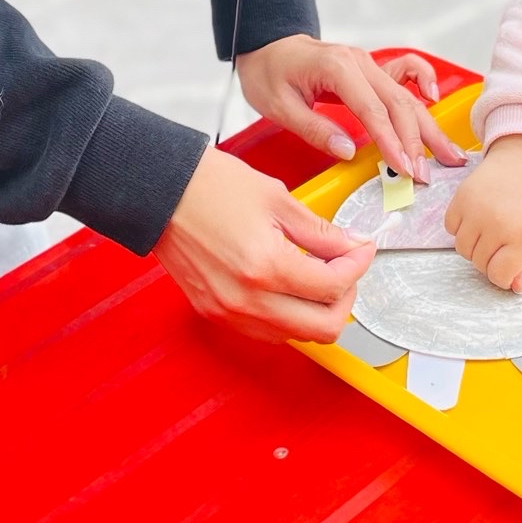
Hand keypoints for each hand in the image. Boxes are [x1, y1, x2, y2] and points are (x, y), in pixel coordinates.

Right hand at [155, 144, 377, 342]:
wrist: (160, 192)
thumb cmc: (208, 186)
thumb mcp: (277, 198)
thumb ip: (320, 231)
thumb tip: (351, 246)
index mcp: (266, 267)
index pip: (334, 286)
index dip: (358, 264)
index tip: (362, 248)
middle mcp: (248, 300)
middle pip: (323, 328)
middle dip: (346, 298)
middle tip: (347, 269)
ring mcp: (230, 312)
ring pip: (297, 336)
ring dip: (318, 310)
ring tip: (319, 276)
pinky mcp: (216, 314)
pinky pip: (268, 331)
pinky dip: (290, 315)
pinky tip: (291, 286)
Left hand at [235, 37, 464, 180]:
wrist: (267, 45)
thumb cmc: (269, 72)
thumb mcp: (279, 105)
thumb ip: (315, 128)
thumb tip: (349, 151)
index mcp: (337, 68)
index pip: (372, 111)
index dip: (391, 142)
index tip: (404, 168)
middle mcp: (359, 62)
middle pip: (398, 104)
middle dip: (417, 141)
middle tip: (427, 174)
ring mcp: (368, 63)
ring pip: (406, 95)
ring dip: (428, 126)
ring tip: (448, 153)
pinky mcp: (370, 69)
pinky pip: (405, 73)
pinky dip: (424, 82)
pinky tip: (434, 100)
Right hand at [444, 134, 521, 292]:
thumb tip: (513, 287)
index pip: (499, 275)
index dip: (502, 276)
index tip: (505, 268)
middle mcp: (498, 226)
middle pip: (479, 263)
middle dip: (489, 260)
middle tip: (500, 245)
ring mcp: (476, 211)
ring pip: (462, 249)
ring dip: (473, 246)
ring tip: (487, 231)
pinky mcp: (460, 198)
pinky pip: (450, 228)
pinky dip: (460, 228)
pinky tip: (475, 217)